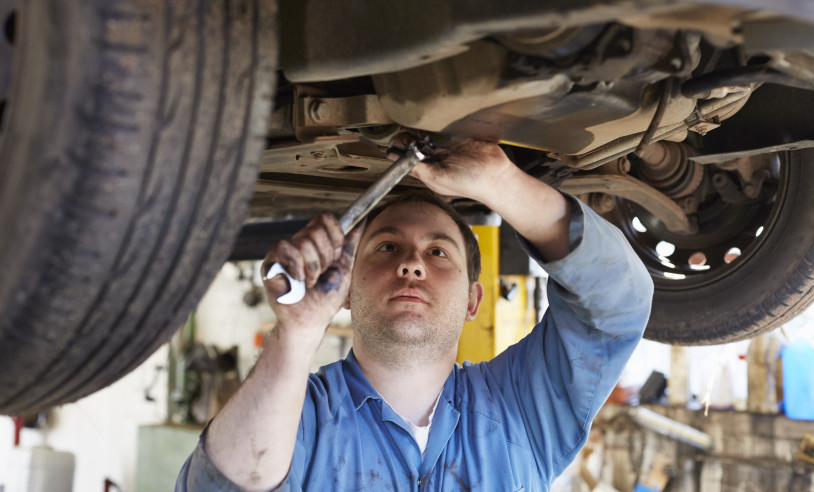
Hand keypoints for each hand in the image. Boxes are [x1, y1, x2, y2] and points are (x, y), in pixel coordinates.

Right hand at [261, 213, 363, 342]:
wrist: (311, 320)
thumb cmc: (326, 298)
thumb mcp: (344, 267)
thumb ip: (350, 243)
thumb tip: (363, 220)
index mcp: (317, 241)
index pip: (325, 218)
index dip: (335, 237)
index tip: (335, 258)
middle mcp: (299, 242)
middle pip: (316, 229)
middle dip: (325, 257)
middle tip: (321, 274)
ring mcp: (285, 250)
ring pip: (303, 242)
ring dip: (313, 268)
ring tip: (310, 282)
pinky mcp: (271, 261)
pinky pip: (284, 247)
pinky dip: (297, 267)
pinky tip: (297, 280)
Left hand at [388, 135, 514, 201]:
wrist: (495, 175)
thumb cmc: (468, 183)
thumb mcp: (437, 179)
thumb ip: (417, 169)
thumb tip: (395, 159)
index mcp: (427, 169)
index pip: (405, 157)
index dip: (398, 149)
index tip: (398, 145)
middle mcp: (434, 156)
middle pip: (412, 141)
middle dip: (407, 137)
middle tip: (412, 138)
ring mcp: (445, 144)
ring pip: (425, 131)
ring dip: (420, 129)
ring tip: (423, 132)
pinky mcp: (457, 134)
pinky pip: (441, 125)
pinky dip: (435, 122)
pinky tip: (435, 124)